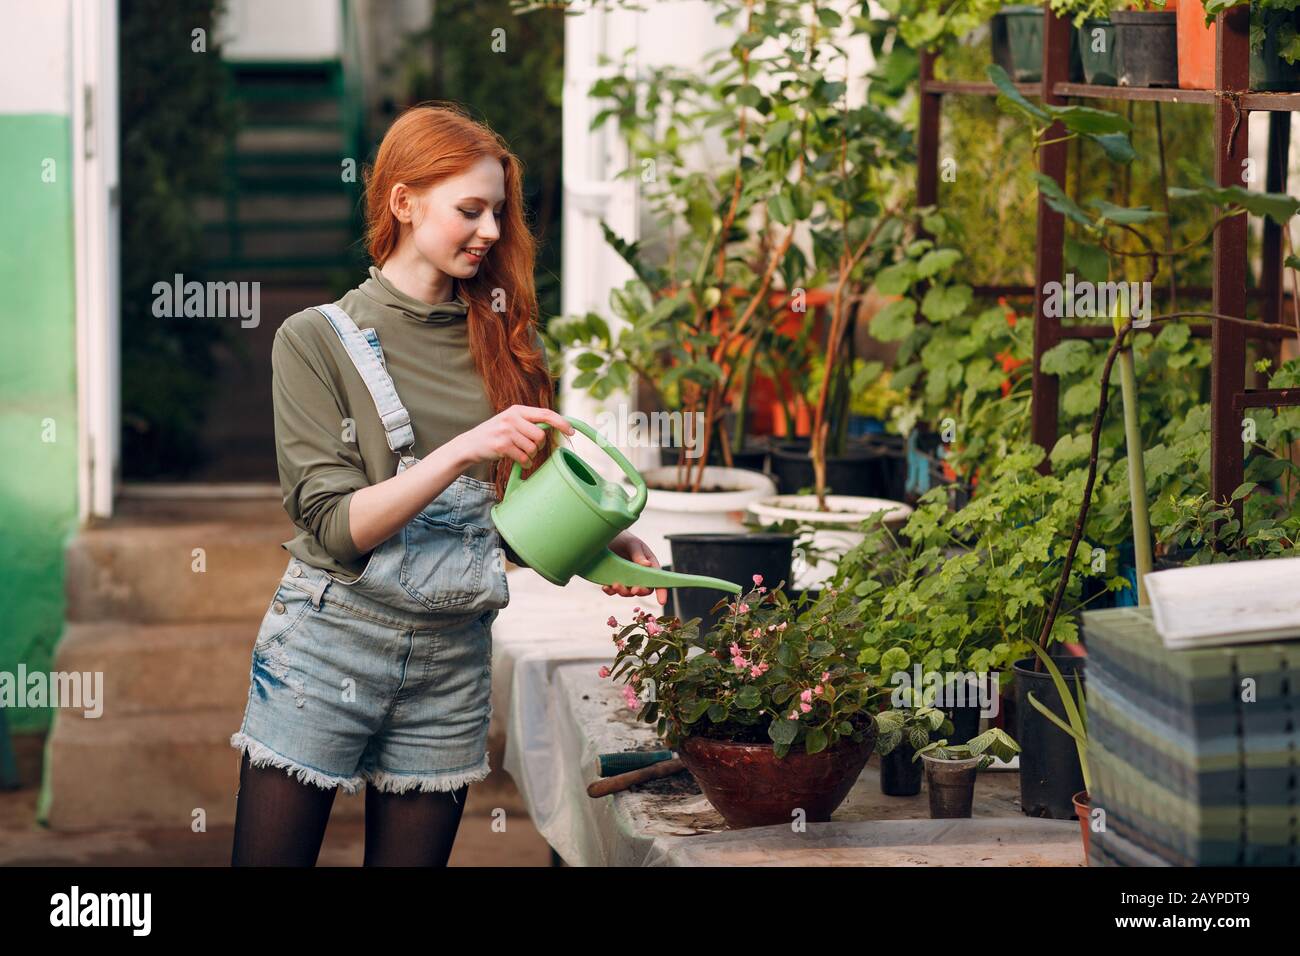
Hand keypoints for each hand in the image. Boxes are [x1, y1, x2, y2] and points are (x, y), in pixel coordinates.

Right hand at [452, 404, 573, 467]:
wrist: (471, 444)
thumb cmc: (495, 434)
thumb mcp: (511, 421)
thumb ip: (529, 422)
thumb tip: (555, 427)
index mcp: (518, 410)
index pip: (546, 414)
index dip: (562, 423)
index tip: (571, 431)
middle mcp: (512, 418)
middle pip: (540, 435)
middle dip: (539, 445)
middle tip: (530, 447)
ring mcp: (506, 431)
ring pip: (532, 448)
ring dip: (530, 455)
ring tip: (520, 454)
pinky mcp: (502, 445)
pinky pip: (523, 457)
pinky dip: (524, 463)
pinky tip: (518, 461)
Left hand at [603, 531, 667, 606]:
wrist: (604, 537)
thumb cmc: (623, 538)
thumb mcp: (632, 544)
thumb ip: (638, 555)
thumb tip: (647, 565)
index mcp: (649, 564)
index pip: (657, 579)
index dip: (662, 591)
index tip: (661, 601)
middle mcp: (639, 574)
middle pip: (644, 589)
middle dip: (639, 591)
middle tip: (633, 590)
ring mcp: (626, 579)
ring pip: (628, 593)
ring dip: (623, 592)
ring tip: (615, 584)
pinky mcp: (614, 580)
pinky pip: (613, 591)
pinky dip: (610, 591)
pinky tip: (605, 587)